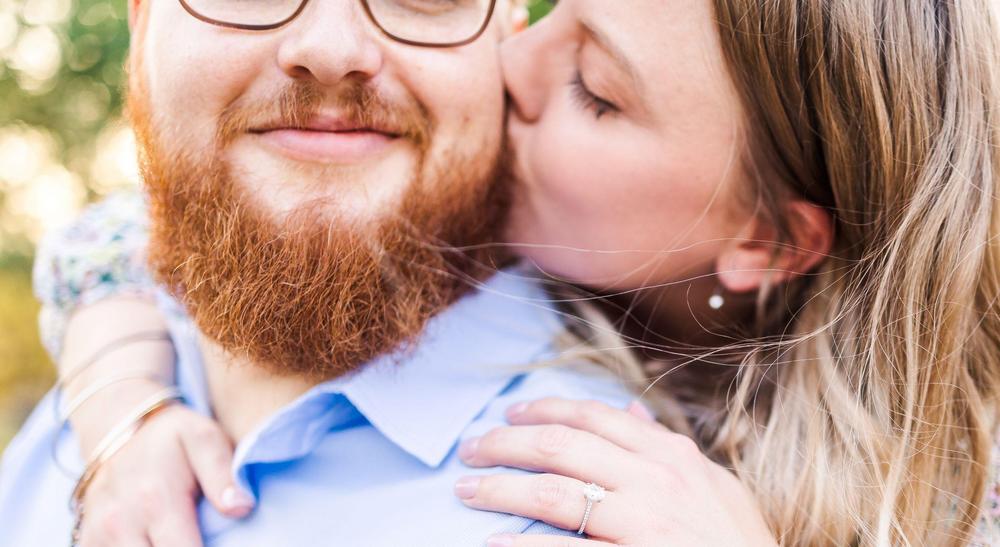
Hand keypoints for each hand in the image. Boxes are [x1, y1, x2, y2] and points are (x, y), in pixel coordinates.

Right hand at [77, 405, 252, 546]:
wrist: (119, 429)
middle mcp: (120, 523)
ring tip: (182, 539)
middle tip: (202, 539)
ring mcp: (99, 535)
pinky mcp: (88, 541)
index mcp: (156, 501)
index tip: (225, 545)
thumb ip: (223, 473)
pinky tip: (155, 540)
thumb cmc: (172, 439)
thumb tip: (242, 507)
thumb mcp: (204, 438)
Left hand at [453, 397, 776, 546]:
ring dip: (501, 489)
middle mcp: (655, 481)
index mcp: (671, 455)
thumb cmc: (737, 542)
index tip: (510, 413)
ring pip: (554, 494)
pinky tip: (493, 541)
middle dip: (507, 444)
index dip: (543, 410)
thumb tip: (632, 409)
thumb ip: (669, 445)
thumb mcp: (715, 485)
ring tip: (466, 489)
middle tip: (472, 449)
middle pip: (561, 448)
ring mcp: (644, 524)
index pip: (593, 417)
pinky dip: (522, 546)